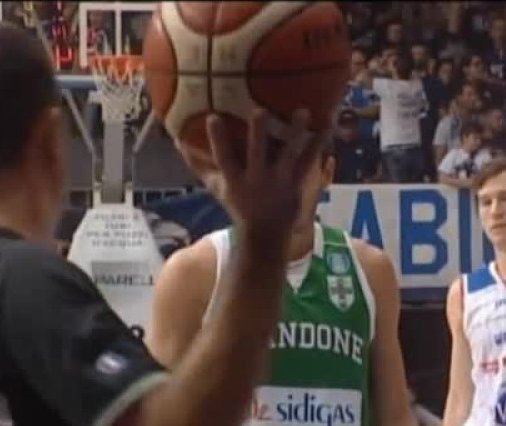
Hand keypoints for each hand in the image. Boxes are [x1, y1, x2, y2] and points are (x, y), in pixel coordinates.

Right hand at [203, 108, 319, 241]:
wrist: (266, 233)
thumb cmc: (238, 205)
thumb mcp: (216, 187)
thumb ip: (198, 165)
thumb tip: (178, 142)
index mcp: (235, 179)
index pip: (223, 157)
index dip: (217, 139)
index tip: (213, 117)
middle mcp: (257, 178)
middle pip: (257, 153)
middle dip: (258, 134)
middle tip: (259, 110)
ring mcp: (279, 181)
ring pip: (288, 154)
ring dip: (295, 133)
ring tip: (302, 111)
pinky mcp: (297, 182)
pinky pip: (309, 160)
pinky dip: (318, 143)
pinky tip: (327, 125)